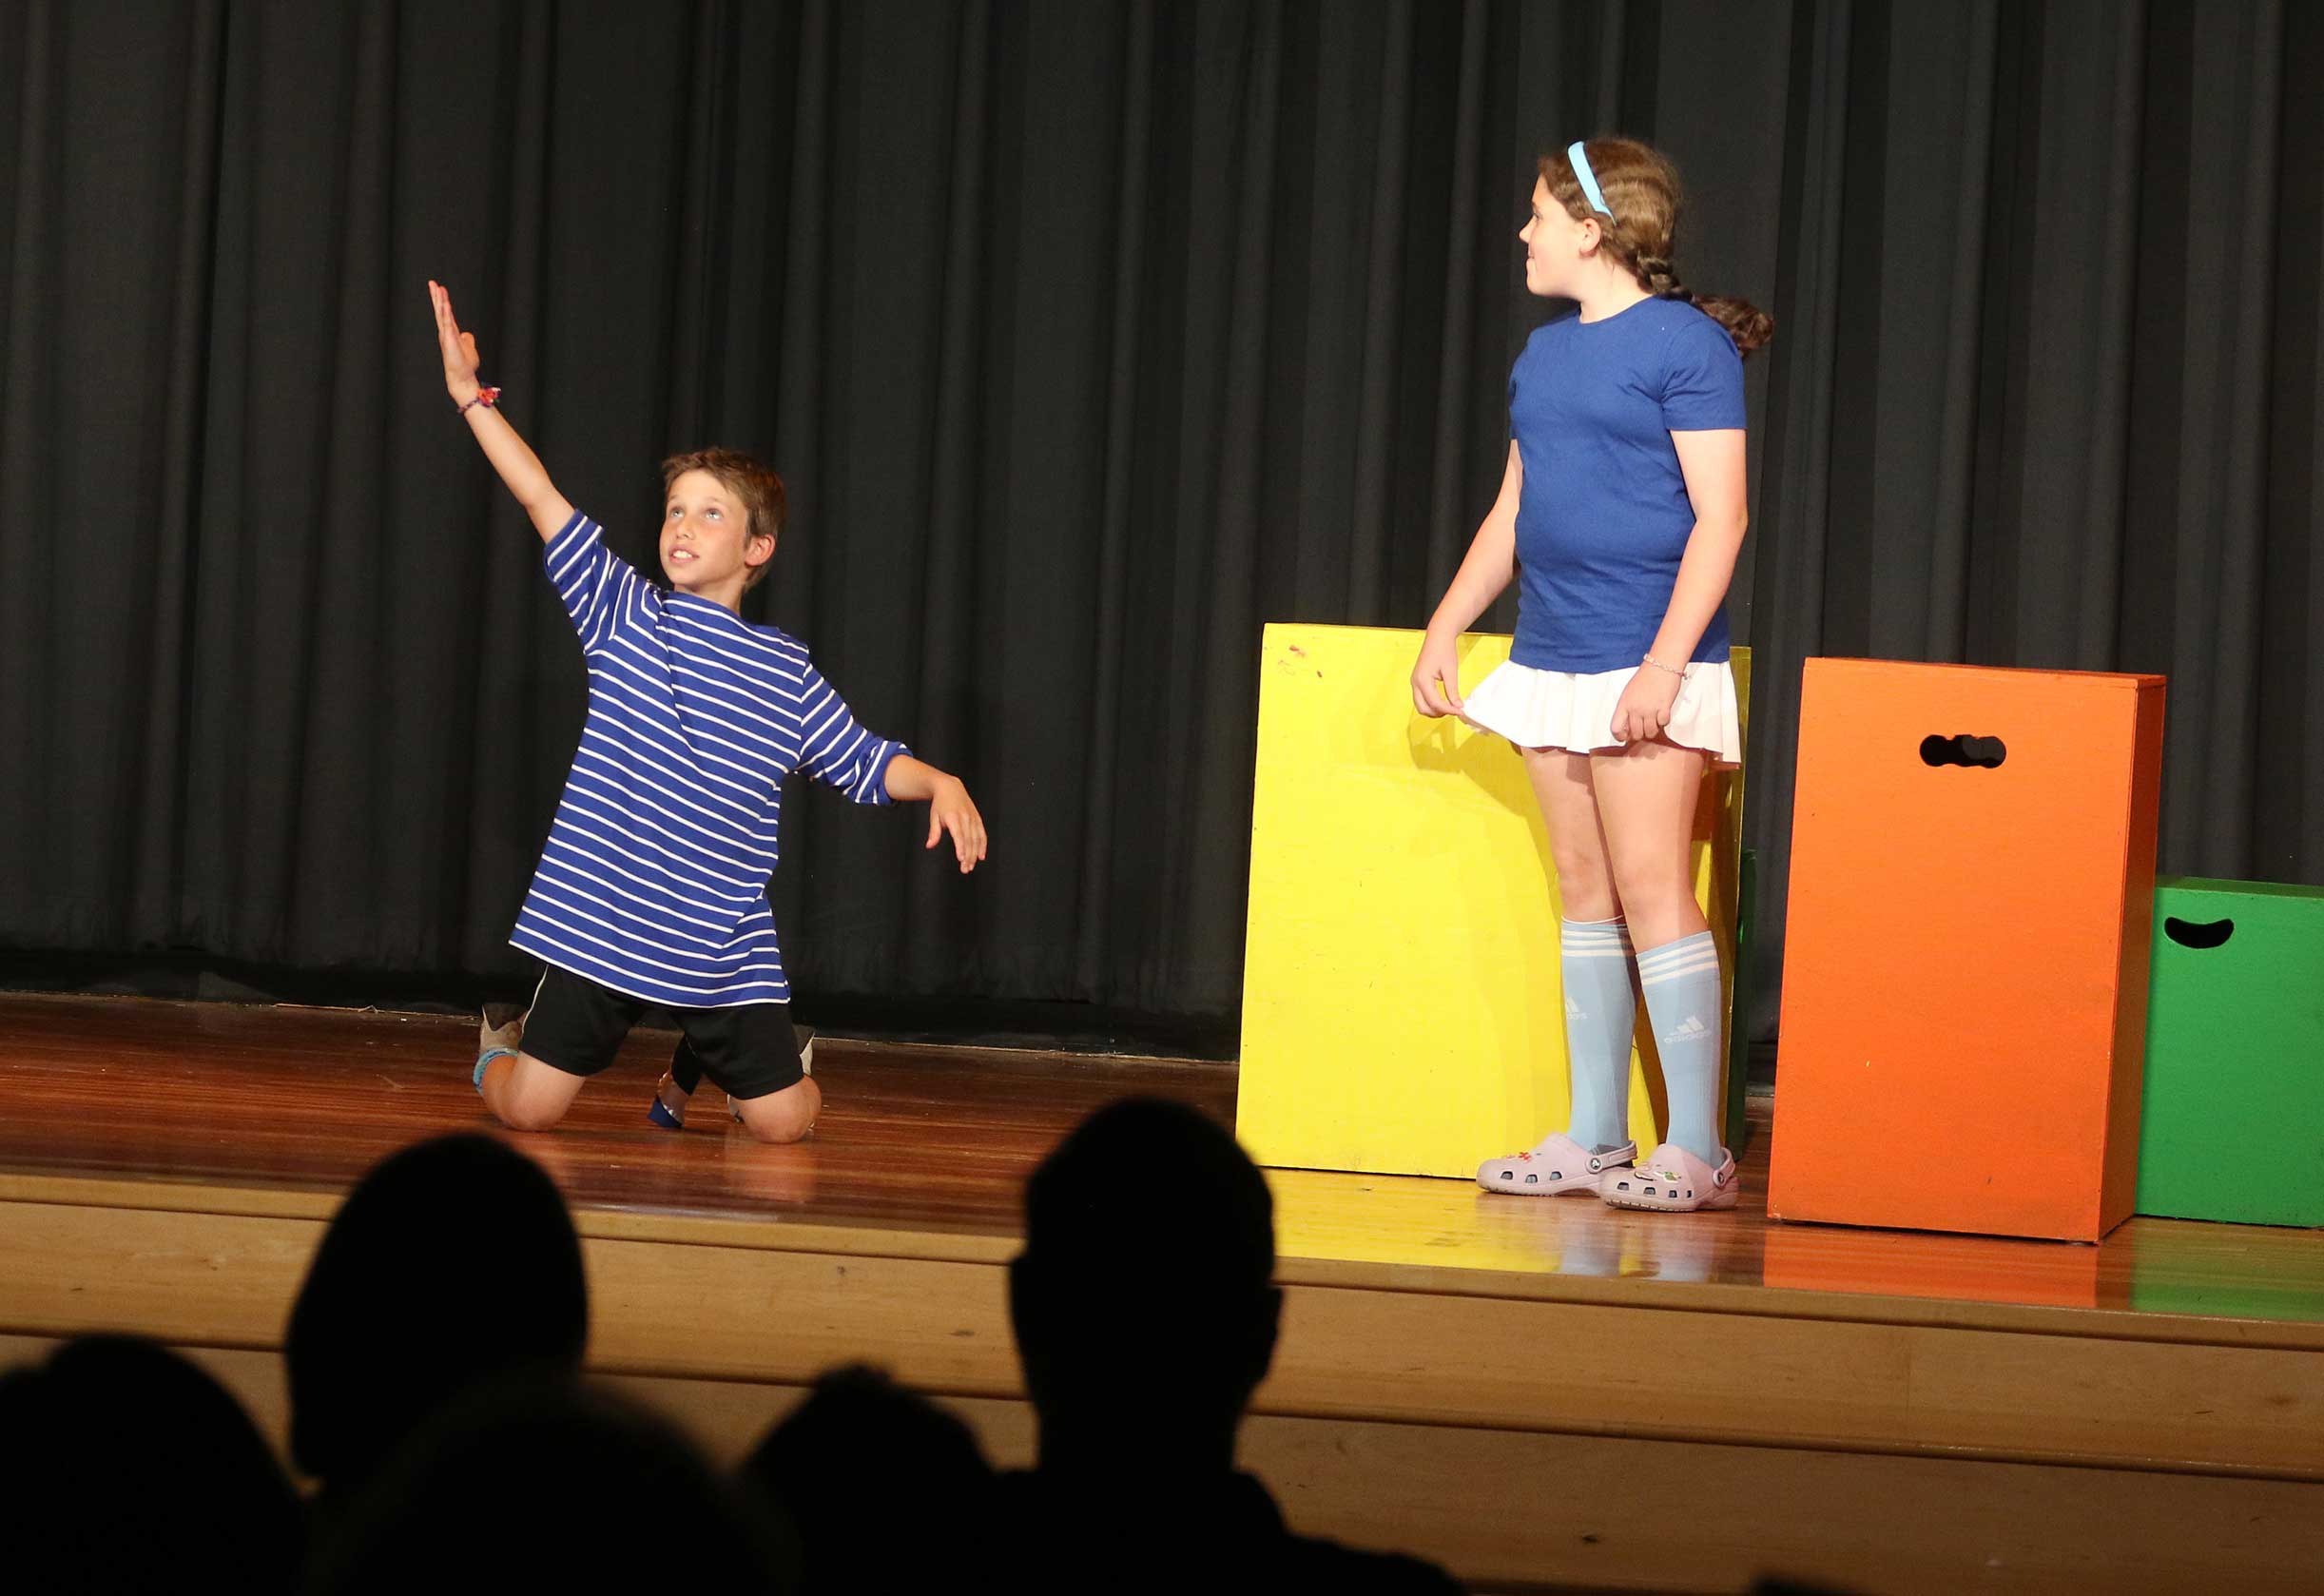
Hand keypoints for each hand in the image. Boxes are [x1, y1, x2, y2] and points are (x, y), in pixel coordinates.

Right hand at [428, 280, 482, 404]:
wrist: (462, 376)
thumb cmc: (465, 364)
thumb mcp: (469, 347)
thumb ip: (467, 339)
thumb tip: (467, 334)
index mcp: (450, 332)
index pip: (446, 313)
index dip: (442, 300)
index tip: (439, 288)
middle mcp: (446, 332)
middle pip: (440, 310)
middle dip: (436, 296)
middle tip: (432, 283)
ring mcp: (446, 335)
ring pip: (442, 314)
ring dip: (440, 301)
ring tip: (437, 288)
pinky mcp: (449, 340)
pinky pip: (447, 324)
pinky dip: (446, 314)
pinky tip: (445, 304)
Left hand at [924, 776, 987, 873]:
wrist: (950, 788)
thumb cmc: (940, 804)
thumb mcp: (934, 816)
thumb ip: (934, 832)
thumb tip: (929, 845)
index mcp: (953, 817)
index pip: (958, 835)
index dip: (960, 847)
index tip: (961, 859)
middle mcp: (965, 817)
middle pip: (968, 840)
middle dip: (968, 856)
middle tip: (965, 869)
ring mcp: (973, 818)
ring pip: (976, 839)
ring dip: (975, 854)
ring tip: (971, 866)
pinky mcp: (977, 818)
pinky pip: (982, 834)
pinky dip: (983, 845)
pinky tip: (981, 856)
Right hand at [1410, 634, 1464, 716]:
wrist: (1438, 637)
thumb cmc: (1444, 650)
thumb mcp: (1451, 672)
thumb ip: (1452, 691)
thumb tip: (1457, 706)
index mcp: (1423, 680)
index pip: (1435, 703)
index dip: (1448, 710)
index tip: (1460, 711)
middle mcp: (1415, 683)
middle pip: (1423, 709)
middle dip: (1438, 713)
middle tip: (1454, 711)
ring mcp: (1414, 682)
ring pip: (1420, 706)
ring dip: (1434, 710)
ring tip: (1449, 707)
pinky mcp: (1417, 681)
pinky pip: (1421, 699)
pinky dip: (1431, 704)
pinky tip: (1443, 702)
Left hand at [1610, 666, 1681, 743]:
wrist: (1661, 665)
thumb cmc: (1645, 677)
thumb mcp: (1629, 693)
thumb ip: (1627, 709)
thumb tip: (1628, 728)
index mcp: (1624, 704)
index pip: (1615, 728)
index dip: (1620, 736)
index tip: (1626, 737)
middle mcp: (1635, 708)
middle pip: (1635, 734)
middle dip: (1640, 734)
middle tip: (1644, 726)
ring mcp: (1649, 708)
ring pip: (1650, 732)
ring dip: (1653, 729)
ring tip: (1654, 720)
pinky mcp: (1664, 707)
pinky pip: (1663, 724)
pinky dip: (1664, 721)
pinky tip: (1662, 712)